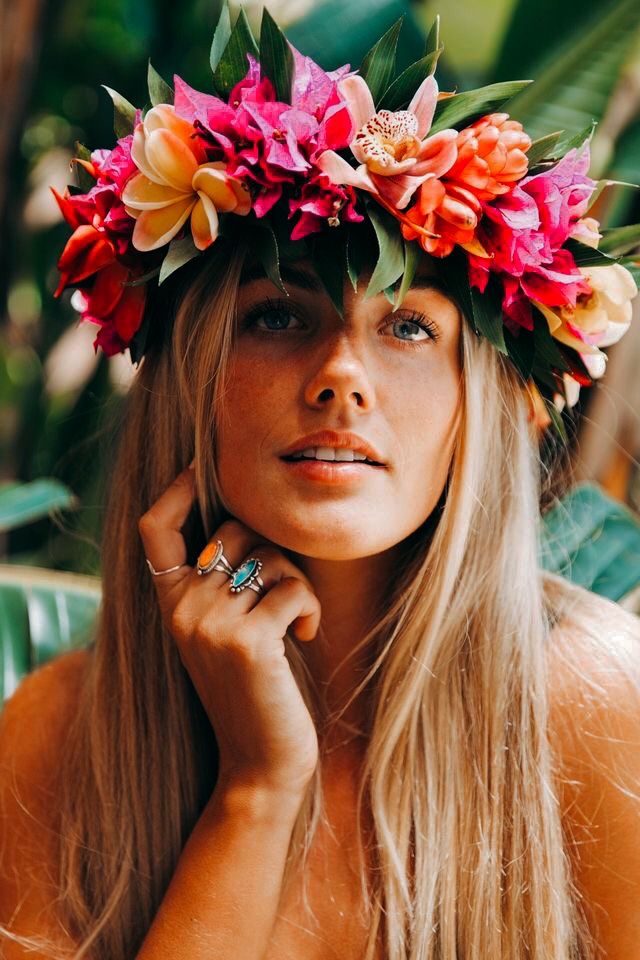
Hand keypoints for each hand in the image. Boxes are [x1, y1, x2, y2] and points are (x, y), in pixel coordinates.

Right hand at [138, 465, 320, 799]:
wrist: (260, 763)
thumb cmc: (254, 688)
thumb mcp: (222, 630)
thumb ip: (217, 581)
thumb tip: (243, 519)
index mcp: (169, 602)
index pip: (153, 528)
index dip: (176, 489)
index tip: (202, 467)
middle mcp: (180, 608)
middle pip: (236, 531)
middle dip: (273, 553)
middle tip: (284, 594)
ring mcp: (209, 623)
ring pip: (270, 558)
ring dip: (296, 585)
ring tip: (293, 622)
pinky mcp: (246, 641)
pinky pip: (293, 588)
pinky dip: (309, 608)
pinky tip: (304, 636)